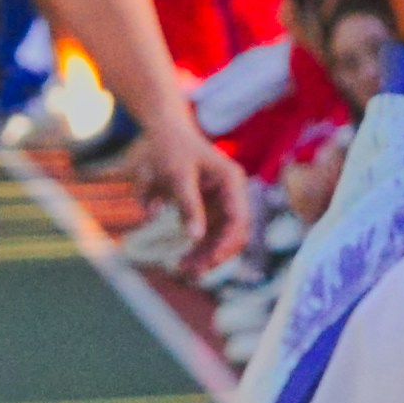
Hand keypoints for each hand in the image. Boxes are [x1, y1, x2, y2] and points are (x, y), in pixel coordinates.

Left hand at [126, 112, 247, 272]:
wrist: (164, 131)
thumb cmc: (170, 148)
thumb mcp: (176, 176)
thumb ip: (188, 205)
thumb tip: (195, 237)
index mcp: (231, 181)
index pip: (239, 219)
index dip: (226, 244)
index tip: (207, 262)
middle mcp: (233, 193)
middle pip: (235, 233)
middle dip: (216, 254)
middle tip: (190, 272)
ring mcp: (224, 201)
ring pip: (224, 238)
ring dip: (208, 256)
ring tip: (184, 269)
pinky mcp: (211, 208)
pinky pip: (212, 235)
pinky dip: (201, 249)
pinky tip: (185, 260)